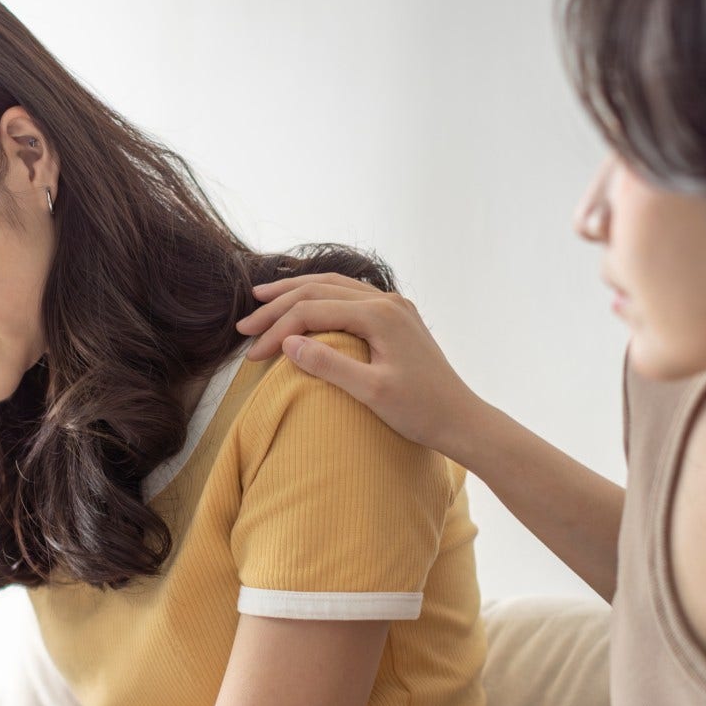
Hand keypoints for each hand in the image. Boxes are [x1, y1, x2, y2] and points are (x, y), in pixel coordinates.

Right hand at [234, 273, 485, 458]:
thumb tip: (287, 342)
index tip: (251, 355)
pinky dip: (319, 297)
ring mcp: (394, 306)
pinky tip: (305, 304)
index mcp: (380, 314)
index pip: (313, 311)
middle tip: (243, 325)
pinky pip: (349, 295)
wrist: (461, 419)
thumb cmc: (420, 411)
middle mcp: (387, 301)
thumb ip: (329, 364)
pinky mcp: (397, 317)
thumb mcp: (371, 392)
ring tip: (262, 298)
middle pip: (319, 290)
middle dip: (278, 305)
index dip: (277, 330)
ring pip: (334, 286)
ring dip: (296, 293)